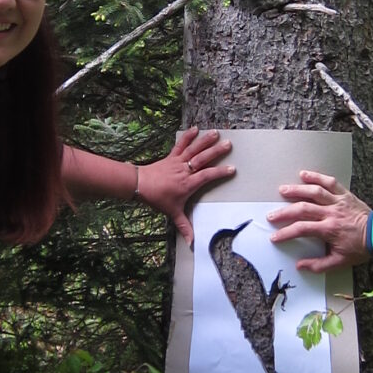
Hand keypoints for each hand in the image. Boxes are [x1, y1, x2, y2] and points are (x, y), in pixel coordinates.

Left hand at [136, 128, 235, 243]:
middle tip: (228, 144)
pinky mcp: (171, 156)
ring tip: (216, 133)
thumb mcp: (172, 213)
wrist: (140, 185)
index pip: (207, 176)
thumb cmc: (157, 199)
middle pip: (202, 159)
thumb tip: (192, 243)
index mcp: (188, 184)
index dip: (219, 172)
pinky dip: (187, 136)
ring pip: (193, 149)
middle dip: (216, 151)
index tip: (232, 169)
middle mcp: (184, 171)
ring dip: (205, 140)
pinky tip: (195, 129)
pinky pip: (181, 145)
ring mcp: (178, 162)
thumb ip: (184, 226)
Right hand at [267, 171, 371, 271]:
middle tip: (271, 215)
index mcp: (329, 230)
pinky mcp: (344, 194)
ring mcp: (337, 201)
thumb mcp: (340, 262)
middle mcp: (331, 213)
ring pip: (314, 192)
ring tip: (282, 190)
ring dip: (296, 190)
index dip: (286, 233)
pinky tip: (304, 174)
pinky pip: (329, 182)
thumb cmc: (361, 248)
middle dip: (284, 212)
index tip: (275, 237)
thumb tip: (300, 265)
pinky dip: (316, 177)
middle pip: (303, 209)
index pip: (301, 229)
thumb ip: (319, 265)